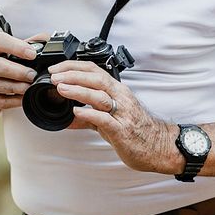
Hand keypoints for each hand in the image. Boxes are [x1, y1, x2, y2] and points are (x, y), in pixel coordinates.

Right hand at [0, 32, 49, 120]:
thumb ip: (28, 42)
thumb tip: (47, 40)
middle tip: (32, 74)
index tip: (32, 53)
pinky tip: (23, 98)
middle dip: (15, 71)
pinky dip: (12, 101)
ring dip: (14, 87)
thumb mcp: (8, 46)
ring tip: (29, 87)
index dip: (16, 47)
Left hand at [48, 60, 181, 174]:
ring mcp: (122, 113)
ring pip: (99, 96)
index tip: (56, 69)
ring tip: (61, 88)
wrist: (160, 148)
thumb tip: (68, 117)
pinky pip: (104, 119)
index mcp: (117, 91)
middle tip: (54, 76)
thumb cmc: (137, 130)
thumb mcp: (111, 118)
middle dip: (73, 75)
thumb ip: (89, 116)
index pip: (94, 71)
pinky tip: (76, 111)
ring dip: (78, 90)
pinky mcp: (122, 130)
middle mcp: (120, 98)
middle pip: (96, 78)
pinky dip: (89, 113)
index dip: (73, 67)